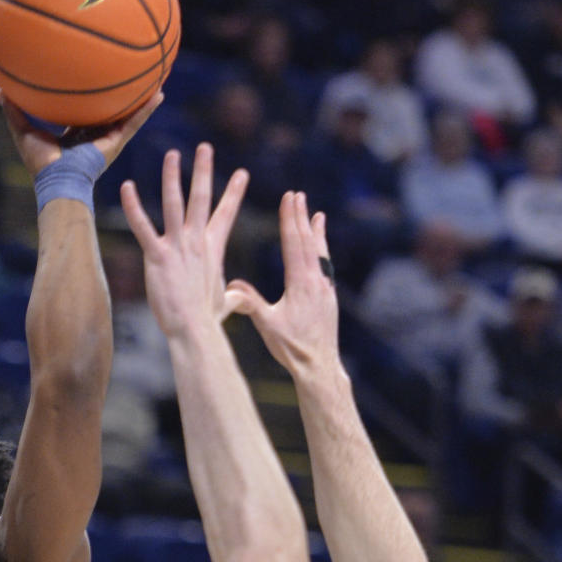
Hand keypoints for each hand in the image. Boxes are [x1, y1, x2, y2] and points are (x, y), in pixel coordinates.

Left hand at [0, 89, 162, 175]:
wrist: (58, 180)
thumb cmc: (40, 163)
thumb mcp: (24, 131)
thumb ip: (14, 110)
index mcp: (76, 135)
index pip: (85, 114)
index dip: (90, 100)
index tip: (93, 82)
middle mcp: (95, 136)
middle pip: (110, 112)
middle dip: (119, 97)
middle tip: (129, 76)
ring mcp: (108, 139)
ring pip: (128, 115)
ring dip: (142, 99)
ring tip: (156, 79)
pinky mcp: (116, 142)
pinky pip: (135, 121)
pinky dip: (147, 108)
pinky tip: (159, 93)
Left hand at [120, 142, 249, 339]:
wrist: (194, 329)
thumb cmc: (207, 320)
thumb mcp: (225, 303)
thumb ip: (235, 296)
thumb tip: (242, 298)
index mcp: (212, 249)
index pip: (225, 214)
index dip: (233, 193)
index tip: (241, 173)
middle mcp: (196, 242)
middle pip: (202, 198)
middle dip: (204, 170)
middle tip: (204, 147)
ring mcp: (177, 247)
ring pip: (175, 203)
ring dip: (173, 177)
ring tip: (172, 154)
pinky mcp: (157, 256)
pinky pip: (143, 226)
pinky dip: (133, 206)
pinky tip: (126, 187)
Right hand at [224, 189, 341, 379]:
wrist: (319, 366)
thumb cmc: (292, 348)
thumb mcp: (267, 325)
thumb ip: (251, 303)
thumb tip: (232, 285)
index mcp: (300, 284)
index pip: (294, 244)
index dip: (289, 219)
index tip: (288, 198)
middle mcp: (316, 282)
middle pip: (308, 242)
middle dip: (301, 217)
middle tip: (298, 195)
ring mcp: (325, 289)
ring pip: (320, 253)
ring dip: (316, 232)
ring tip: (317, 214)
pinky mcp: (329, 298)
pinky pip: (326, 268)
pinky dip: (323, 252)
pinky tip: (322, 250)